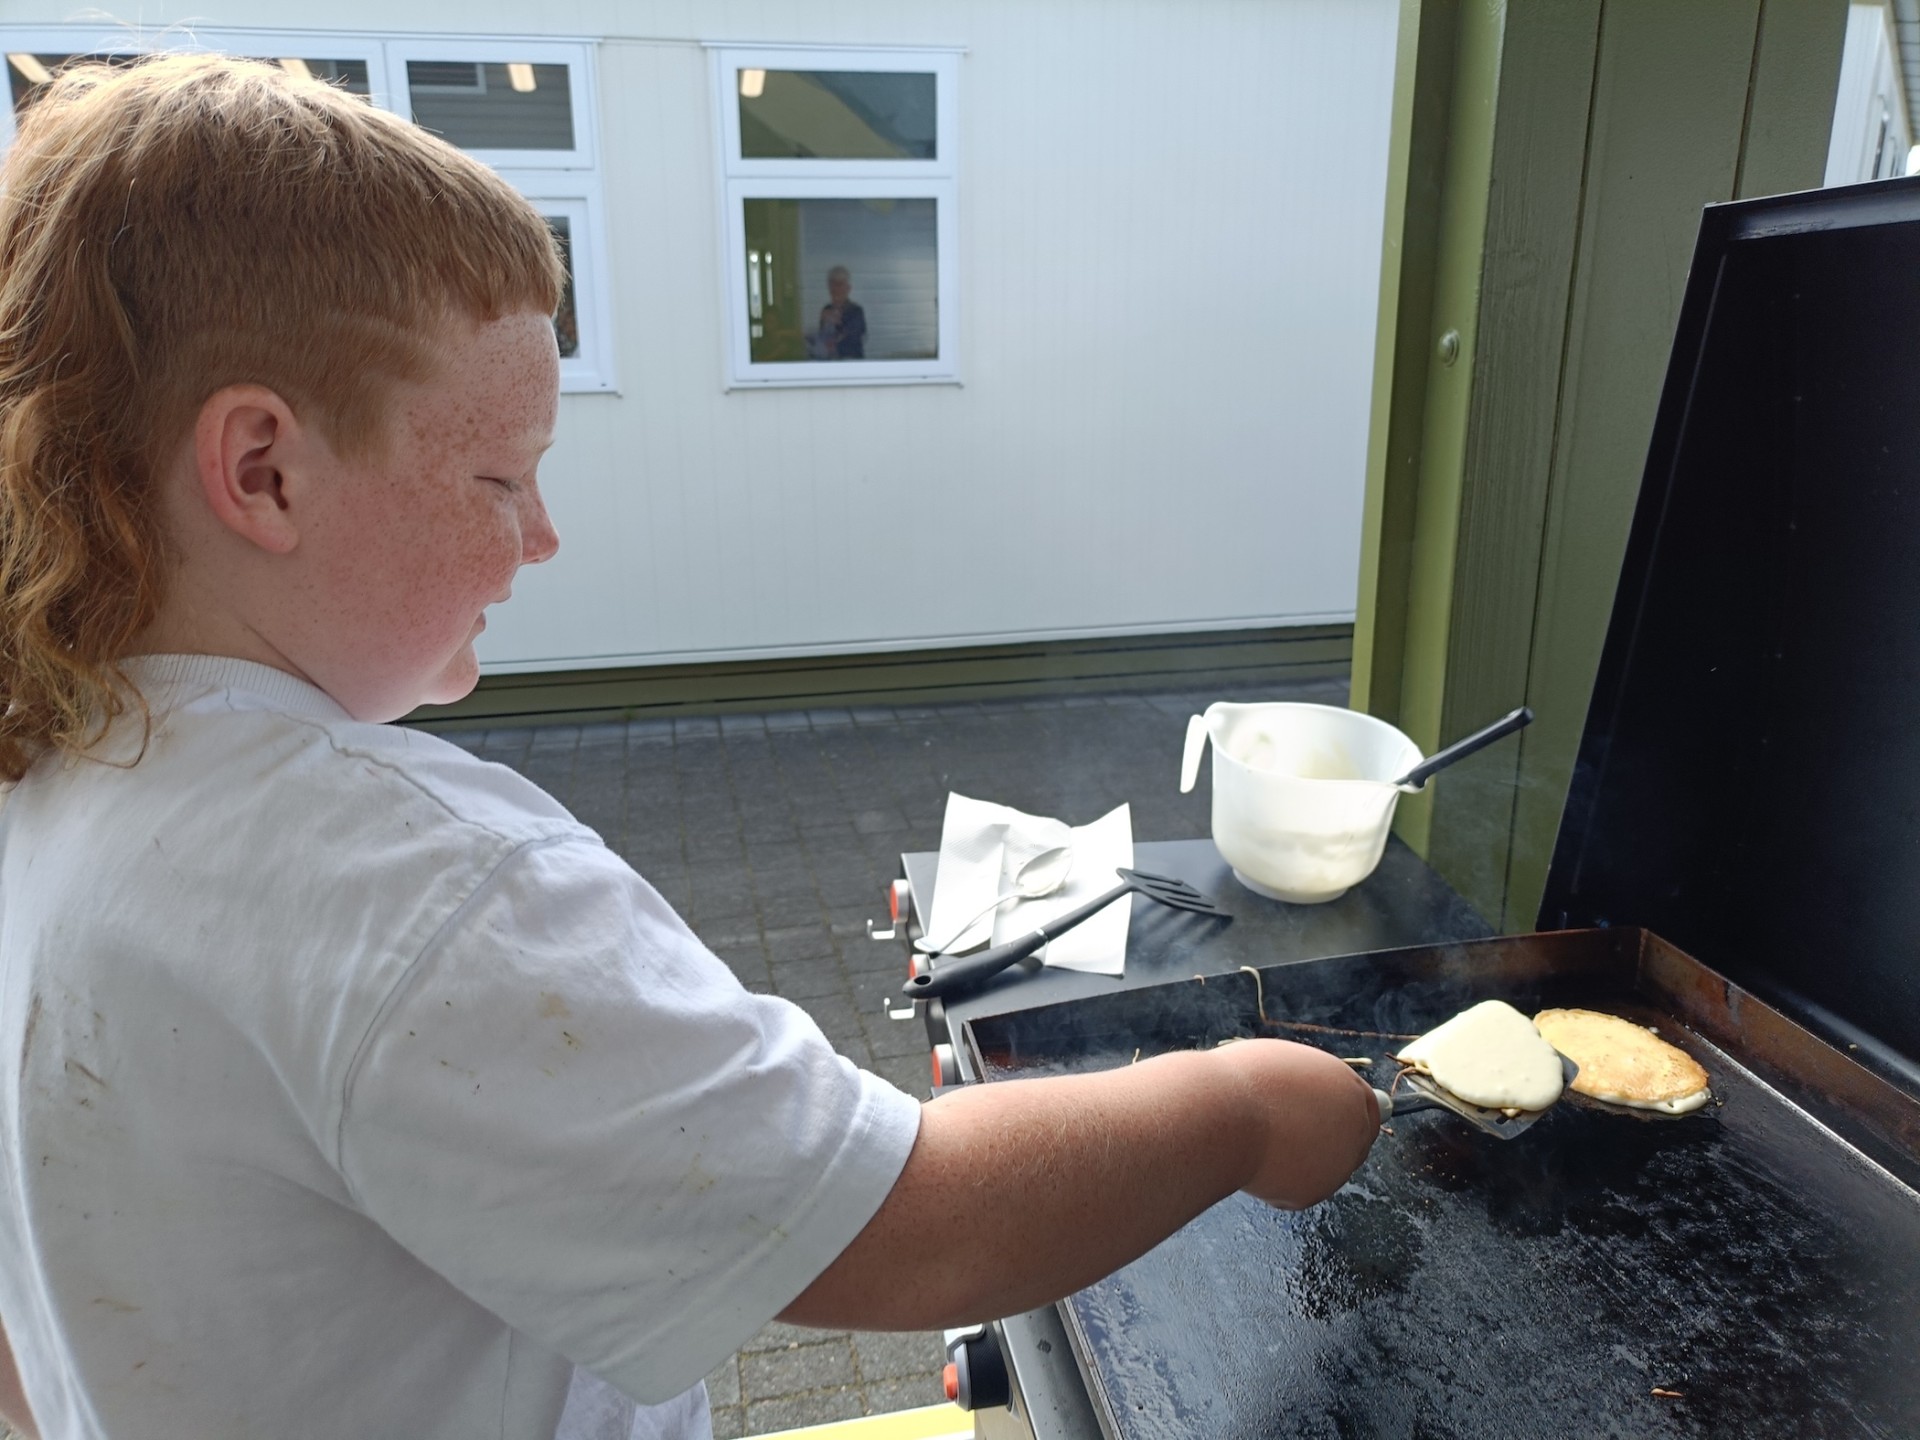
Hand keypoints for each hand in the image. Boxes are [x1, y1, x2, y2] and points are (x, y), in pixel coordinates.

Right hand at [1219, 1039, 1379, 1209]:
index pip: (1369, 1107)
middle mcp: (1354, 1129)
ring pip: (1322, 1167)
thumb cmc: (1246, 1082)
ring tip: (1264, 1138)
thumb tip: (1312, 1097)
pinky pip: (1297, 1188)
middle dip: (1328, 1140)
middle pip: (1353, 1141)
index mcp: (1350, 1091)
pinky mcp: (1313, 1193)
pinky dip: (1277, 1180)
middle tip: (1293, 1133)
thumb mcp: (1290, 1066)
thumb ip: (1314, 1086)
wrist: (1223, 1114)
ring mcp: (1338, 1165)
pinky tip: (1258, 1159)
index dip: (1346, 1113)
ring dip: (1301, 1159)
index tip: (1331, 1118)